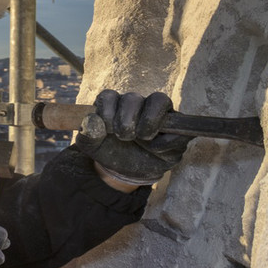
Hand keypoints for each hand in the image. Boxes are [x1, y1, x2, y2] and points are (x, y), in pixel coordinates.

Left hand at [76, 90, 191, 185]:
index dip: (107, 111)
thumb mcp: (92, 147)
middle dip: (125, 120)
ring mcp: (159, 114)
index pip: (109, 95)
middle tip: (124, 137)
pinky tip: (155, 149)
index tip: (107, 129)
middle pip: (133, 97)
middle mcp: (137, 104)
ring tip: (142, 138)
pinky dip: (166, 139)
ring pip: (159, 99)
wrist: (126, 171)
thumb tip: (92, 120)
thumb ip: (87, 135)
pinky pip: (179, 124)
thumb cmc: (110, 152)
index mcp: (114, 105)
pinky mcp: (176, 129)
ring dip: (148, 120)